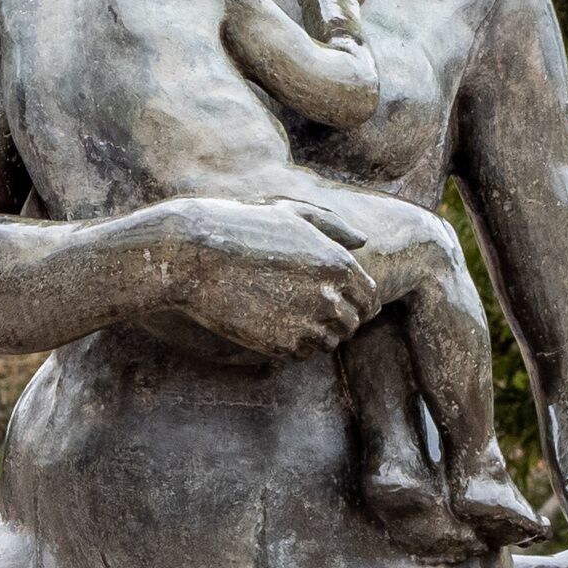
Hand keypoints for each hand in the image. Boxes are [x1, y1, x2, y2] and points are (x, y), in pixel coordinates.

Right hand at [154, 199, 382, 358]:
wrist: (197, 256)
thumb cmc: (243, 227)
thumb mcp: (292, 214)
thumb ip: (333, 226)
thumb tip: (362, 241)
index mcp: (339, 265)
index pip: (369, 299)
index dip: (358, 303)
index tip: (340, 303)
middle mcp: (329, 297)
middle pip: (352, 324)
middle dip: (337, 320)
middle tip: (305, 308)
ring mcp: (307, 324)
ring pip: (329, 343)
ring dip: (315, 334)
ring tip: (286, 313)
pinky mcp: (282, 346)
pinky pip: (302, 354)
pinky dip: (293, 345)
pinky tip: (270, 323)